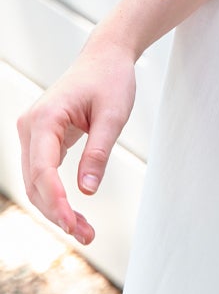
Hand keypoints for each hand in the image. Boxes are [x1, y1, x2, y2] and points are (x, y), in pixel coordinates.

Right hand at [16, 42, 136, 246]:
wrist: (105, 58)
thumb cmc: (110, 80)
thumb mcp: (113, 116)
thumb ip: (99, 152)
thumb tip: (87, 190)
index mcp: (45, 118)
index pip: (43, 169)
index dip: (56, 201)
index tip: (73, 223)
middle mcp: (30, 126)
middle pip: (35, 182)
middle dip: (57, 212)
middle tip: (86, 235)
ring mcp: (32, 133)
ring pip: (35, 183)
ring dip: (55, 209)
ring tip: (85, 231)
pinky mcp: (40, 139)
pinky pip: (42, 174)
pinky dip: (56, 195)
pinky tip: (74, 213)